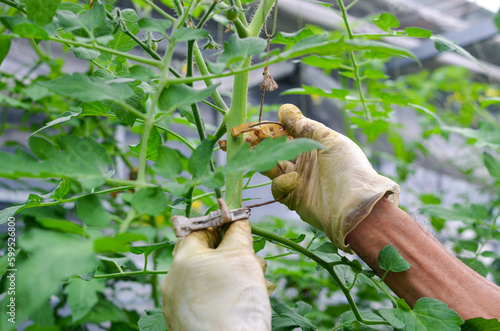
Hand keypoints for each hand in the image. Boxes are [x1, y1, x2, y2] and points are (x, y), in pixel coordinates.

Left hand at [161, 220, 271, 330]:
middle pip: (205, 255)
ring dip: (236, 275)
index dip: (219, 224)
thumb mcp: (241, 258)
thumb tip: (238, 218)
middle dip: (234, 254)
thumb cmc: (234, 303)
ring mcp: (178, 305)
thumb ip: (238, 233)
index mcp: (183, 260)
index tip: (238, 225)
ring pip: (210, 279)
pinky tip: (248, 302)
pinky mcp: (186, 323)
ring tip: (260, 284)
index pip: (197, 229)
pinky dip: (227, 296)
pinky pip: (207, 300)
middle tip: (256, 260)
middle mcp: (175, 281)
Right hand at [263, 104, 399, 252]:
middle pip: (277, 151)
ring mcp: (298, 180)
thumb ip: (306, 125)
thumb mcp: (330, 140)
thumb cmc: (349, 169)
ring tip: (266, 159)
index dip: (275, 129)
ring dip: (267, 162)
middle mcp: (304, 162)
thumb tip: (285, 110)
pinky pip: (278, 188)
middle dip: (264, 145)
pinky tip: (294, 179)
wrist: (356, 207)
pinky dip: (282, 182)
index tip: (262, 125)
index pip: (288, 134)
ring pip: (273, 169)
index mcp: (313, 146)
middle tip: (251, 140)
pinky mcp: (294, 198)